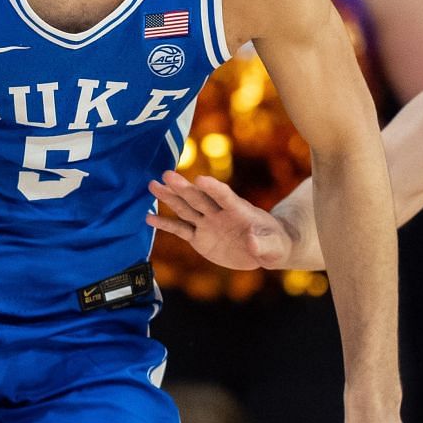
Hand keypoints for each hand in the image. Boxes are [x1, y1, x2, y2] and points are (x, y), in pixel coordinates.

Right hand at [147, 172, 295, 269]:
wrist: (265, 247)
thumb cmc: (274, 242)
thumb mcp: (274, 246)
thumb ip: (263, 244)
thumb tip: (251, 241)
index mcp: (239, 210)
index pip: (225, 196)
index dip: (214, 189)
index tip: (200, 180)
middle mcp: (219, 213)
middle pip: (199, 198)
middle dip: (184, 188)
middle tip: (167, 175)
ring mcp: (207, 223)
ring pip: (185, 209)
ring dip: (170, 197)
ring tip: (153, 185)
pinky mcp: (199, 237)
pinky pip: (180, 230)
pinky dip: (165, 225)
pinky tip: (148, 218)